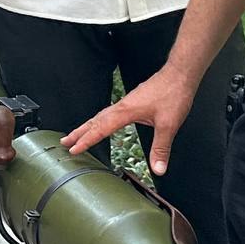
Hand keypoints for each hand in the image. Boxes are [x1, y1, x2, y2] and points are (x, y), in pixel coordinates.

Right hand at [65, 65, 195, 174]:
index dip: (87, 140)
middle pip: (95, 120)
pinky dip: (101, 120)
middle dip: (79, 132)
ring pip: (101, 115)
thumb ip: (161, 148)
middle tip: (65, 142)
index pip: (101, 129)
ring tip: (78, 134)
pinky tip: (104, 123)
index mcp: (126, 111)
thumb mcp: (169, 125)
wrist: (179, 74)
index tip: (74, 149)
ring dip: (88, 125)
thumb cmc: (173, 94)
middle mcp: (123, 106)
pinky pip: (110, 112)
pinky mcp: (133, 101)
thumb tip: (158, 169)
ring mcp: (127, 102)